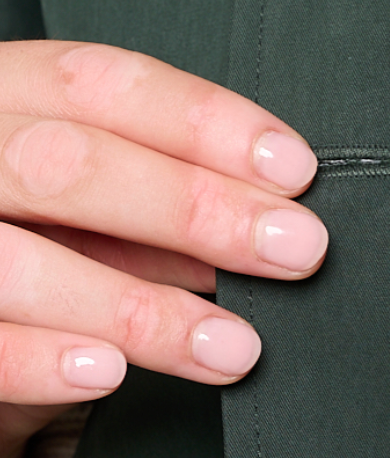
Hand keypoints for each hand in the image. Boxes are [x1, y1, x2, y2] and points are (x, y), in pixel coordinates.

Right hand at [0, 42, 327, 457]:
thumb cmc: (26, 233)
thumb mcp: (80, 202)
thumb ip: (154, 205)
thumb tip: (265, 228)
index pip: (97, 84)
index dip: (201, 122)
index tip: (293, 170)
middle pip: (65, 163)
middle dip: (192, 207)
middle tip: (295, 251)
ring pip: (18, 261)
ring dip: (139, 309)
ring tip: (233, 345)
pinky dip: (43, 360)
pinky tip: (111, 372)